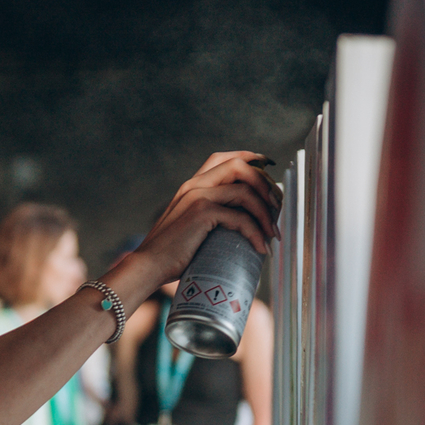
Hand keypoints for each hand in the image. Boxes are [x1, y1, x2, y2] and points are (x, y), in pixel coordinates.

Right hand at [122, 151, 281, 295]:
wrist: (147, 266)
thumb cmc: (170, 253)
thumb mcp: (189, 225)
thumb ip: (208, 214)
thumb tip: (241, 219)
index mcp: (190, 186)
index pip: (224, 158)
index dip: (250, 159)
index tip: (269, 170)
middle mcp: (193, 185)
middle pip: (240, 166)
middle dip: (265, 184)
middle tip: (277, 206)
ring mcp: (197, 197)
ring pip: (245, 191)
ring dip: (266, 212)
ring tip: (272, 233)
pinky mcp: (201, 213)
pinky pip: (241, 218)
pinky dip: (256, 233)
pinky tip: (260, 248)